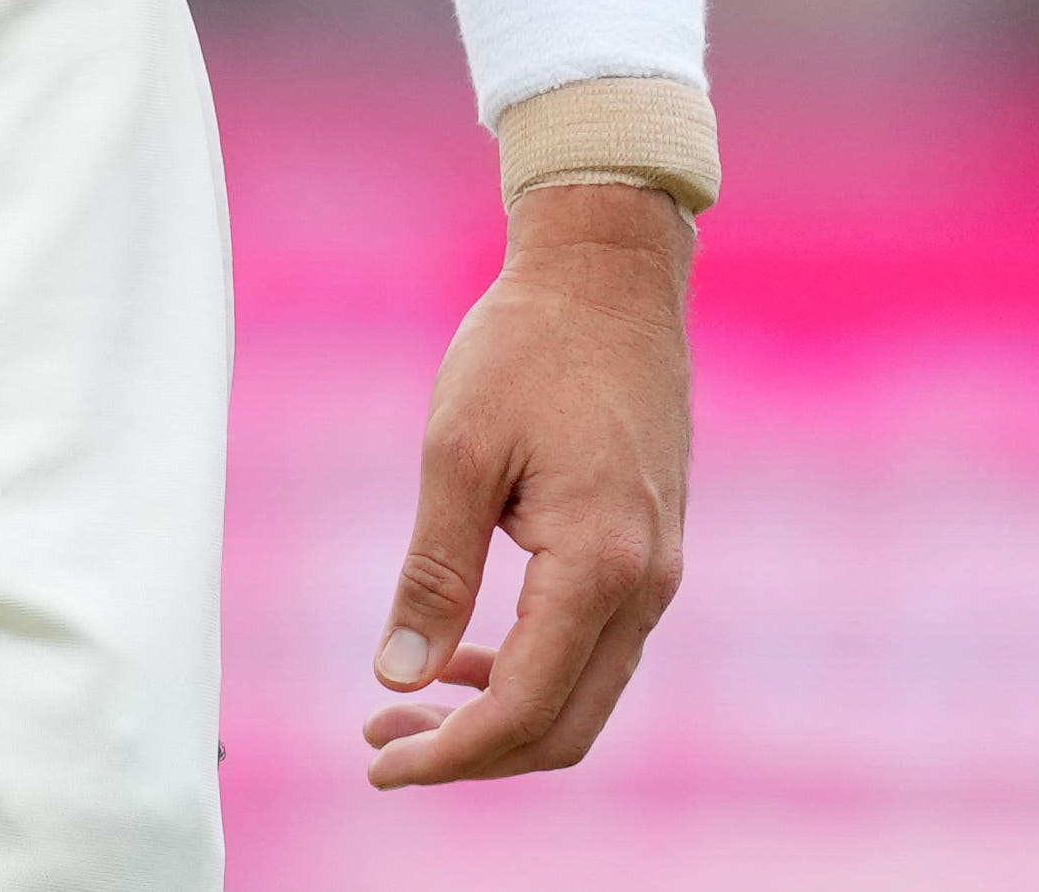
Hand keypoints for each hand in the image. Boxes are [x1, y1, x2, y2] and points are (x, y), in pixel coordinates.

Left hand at [361, 182, 690, 785]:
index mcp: (601, 564)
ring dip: (500, 719)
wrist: (610, 276)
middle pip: (564, 727)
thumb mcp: (458, 451)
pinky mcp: (652, 552)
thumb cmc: (527, 347)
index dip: (450, 753)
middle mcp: (647, 584)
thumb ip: (433, 572)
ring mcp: (659, 571)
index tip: (379, 762)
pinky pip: (596, 650)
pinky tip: (464, 656)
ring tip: (406, 705)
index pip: (526, 708)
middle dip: (472, 754)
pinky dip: (532, 674)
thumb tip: (396, 676)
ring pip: (584, 696)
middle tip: (382, 742)